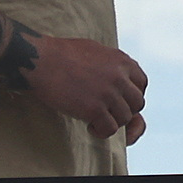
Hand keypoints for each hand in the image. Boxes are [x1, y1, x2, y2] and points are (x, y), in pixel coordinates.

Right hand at [27, 34, 149, 141]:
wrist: (40, 59)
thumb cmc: (61, 54)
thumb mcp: (95, 50)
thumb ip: (112, 64)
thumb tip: (120, 78)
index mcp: (122, 61)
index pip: (141, 83)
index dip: (132, 94)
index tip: (119, 99)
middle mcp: (119, 77)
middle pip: (137, 103)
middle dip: (125, 111)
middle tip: (107, 112)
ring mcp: (108, 93)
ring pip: (125, 118)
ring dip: (112, 122)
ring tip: (95, 119)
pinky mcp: (94, 109)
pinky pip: (110, 129)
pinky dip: (102, 132)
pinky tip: (90, 126)